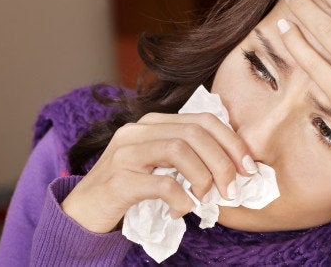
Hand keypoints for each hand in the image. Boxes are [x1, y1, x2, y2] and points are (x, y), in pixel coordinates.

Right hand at [60, 112, 253, 232]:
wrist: (82, 212)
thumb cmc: (128, 188)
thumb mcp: (158, 165)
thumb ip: (187, 157)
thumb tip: (233, 168)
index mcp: (152, 123)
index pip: (203, 119)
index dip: (232, 141)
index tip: (249, 167)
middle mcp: (137, 131)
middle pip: (194, 133)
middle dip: (223, 161)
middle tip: (233, 189)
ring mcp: (125, 153)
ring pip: (179, 150)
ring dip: (204, 178)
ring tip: (207, 199)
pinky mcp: (118, 180)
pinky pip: (162, 184)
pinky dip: (181, 199)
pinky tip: (184, 210)